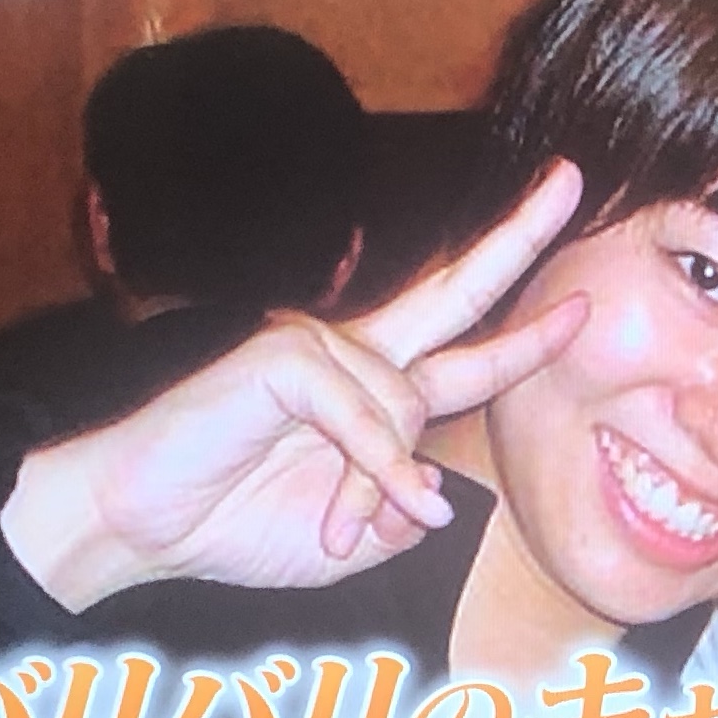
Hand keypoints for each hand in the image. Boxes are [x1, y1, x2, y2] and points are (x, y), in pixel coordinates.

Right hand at [2, 163, 588, 611]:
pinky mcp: (284, 356)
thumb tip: (434, 493)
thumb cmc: (236, 523)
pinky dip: (367, 474)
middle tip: (570, 179)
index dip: (525, 333)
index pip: (464, 346)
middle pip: (455, 287)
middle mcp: (353, 351)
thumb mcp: (351, 538)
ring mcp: (316, 344)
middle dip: (518, 235)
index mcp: (374, 388)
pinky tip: (339, 518)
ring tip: (327, 531)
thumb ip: (402, 508)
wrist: (137, 526)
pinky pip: (365, 416)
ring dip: (376, 490)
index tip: (580, 302)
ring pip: (406, 408)